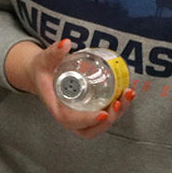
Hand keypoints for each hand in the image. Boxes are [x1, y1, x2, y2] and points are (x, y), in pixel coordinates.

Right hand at [4, 39, 135, 139]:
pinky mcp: (89, 111)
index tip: (103, 113)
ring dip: (117, 115)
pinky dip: (118, 108)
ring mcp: (79, 116)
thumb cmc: (43, 69)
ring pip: (99, 126)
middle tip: (119, 102)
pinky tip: (127, 93)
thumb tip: (66, 43)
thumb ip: (53, 52)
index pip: (69, 120)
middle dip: (107, 120)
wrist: (43, 75)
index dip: (87, 120)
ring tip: (128, 95)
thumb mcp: (45, 59)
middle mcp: (68, 116)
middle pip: (89, 130)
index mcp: (55, 106)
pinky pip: (104, 116)